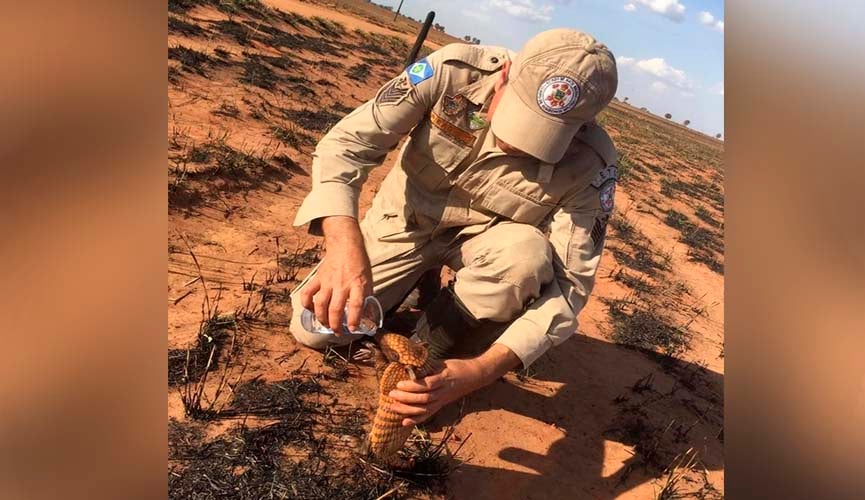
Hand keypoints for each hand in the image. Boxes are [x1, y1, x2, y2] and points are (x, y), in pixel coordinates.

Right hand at [299, 216, 371, 333]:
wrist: (345, 245)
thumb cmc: (359, 263)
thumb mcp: (368, 280)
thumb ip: (366, 297)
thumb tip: (367, 317)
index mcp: (358, 284)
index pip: (356, 305)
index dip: (354, 319)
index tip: (352, 329)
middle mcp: (342, 284)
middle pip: (335, 308)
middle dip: (335, 325)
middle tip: (337, 332)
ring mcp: (328, 281)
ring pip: (320, 304)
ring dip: (321, 318)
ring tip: (325, 325)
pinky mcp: (318, 278)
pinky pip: (308, 293)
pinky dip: (306, 303)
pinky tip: (310, 310)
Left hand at [387, 344, 521, 425]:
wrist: (475, 376)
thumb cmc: (457, 366)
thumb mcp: (443, 362)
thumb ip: (428, 366)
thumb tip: (409, 364)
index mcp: (444, 379)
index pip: (427, 385)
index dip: (412, 386)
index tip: (399, 384)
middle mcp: (443, 392)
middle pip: (423, 399)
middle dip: (406, 398)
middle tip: (391, 394)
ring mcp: (443, 400)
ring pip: (424, 409)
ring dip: (407, 410)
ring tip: (393, 406)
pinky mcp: (442, 405)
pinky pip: (428, 414)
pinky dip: (416, 420)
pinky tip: (404, 422)